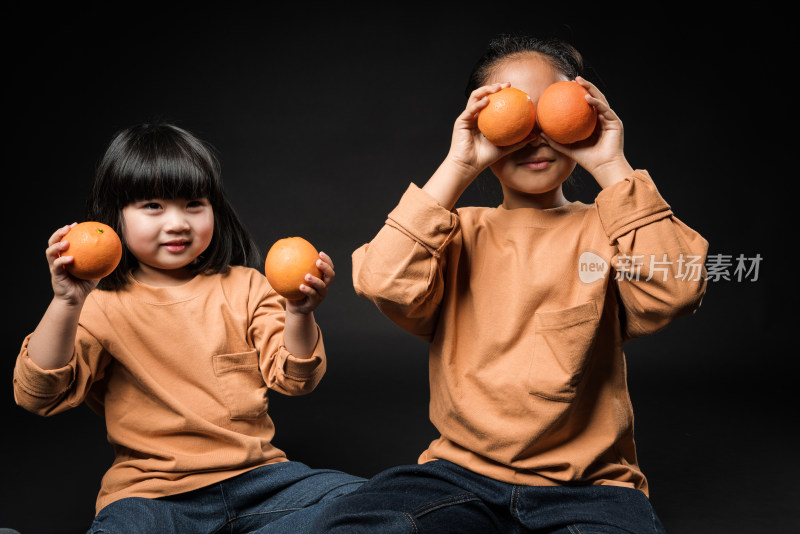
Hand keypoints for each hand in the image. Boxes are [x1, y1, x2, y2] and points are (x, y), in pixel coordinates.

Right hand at [46, 224, 98, 304]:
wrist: (75, 300)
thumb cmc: (84, 285)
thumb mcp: (96, 271)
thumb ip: (102, 262)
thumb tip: (115, 251)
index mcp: (65, 256)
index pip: (63, 240)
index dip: (67, 231)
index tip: (76, 224)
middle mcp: (58, 259)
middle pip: (53, 242)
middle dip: (58, 233)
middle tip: (68, 228)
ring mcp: (55, 267)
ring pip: (50, 252)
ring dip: (57, 245)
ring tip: (66, 242)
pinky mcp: (55, 275)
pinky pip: (56, 266)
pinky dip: (62, 260)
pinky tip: (71, 258)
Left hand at [285, 251, 334, 314]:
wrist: (296, 307)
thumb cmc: (294, 290)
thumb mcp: (293, 278)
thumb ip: (292, 268)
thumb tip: (283, 254)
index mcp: (322, 278)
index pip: (329, 267)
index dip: (327, 260)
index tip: (320, 253)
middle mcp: (324, 285)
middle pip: (330, 275)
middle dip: (326, 267)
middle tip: (317, 262)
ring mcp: (321, 294)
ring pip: (322, 286)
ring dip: (315, 280)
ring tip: (307, 276)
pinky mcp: (315, 302)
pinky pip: (313, 295)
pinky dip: (307, 290)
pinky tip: (301, 286)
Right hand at [425, 83, 534, 207]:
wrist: (469, 166)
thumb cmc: (485, 158)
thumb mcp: (505, 148)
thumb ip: (519, 140)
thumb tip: (535, 135)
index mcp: (484, 120)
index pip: (492, 102)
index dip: (502, 94)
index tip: (514, 90)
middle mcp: (475, 116)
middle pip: (483, 96)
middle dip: (494, 87)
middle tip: (507, 85)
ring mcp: (467, 118)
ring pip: (475, 98)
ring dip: (485, 90)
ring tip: (497, 89)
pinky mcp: (460, 122)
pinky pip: (470, 110)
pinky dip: (478, 104)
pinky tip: (487, 100)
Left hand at [540, 76, 632, 187]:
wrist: (603, 168)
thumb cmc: (587, 160)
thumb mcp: (568, 148)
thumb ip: (555, 141)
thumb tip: (540, 134)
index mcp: (594, 123)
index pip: (586, 104)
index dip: (579, 94)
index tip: (568, 86)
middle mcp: (602, 119)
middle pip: (594, 97)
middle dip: (585, 86)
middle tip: (574, 78)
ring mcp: (610, 119)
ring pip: (600, 99)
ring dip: (591, 88)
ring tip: (580, 82)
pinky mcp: (615, 122)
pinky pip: (604, 109)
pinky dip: (596, 103)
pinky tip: (587, 97)